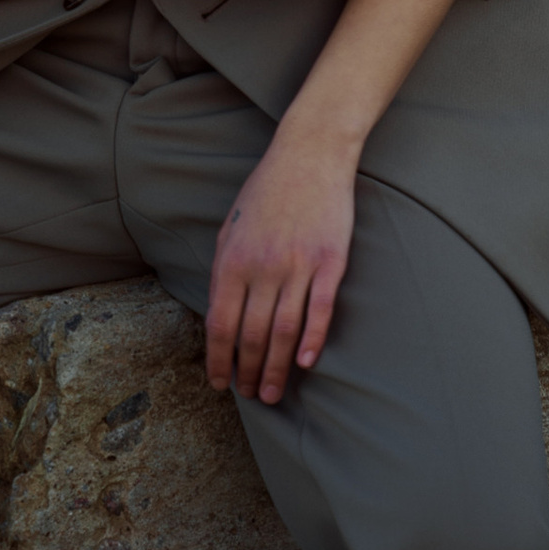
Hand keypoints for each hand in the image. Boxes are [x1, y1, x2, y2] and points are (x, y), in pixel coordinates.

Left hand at [206, 126, 354, 401]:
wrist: (310, 154)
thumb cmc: (266, 191)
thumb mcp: (230, 228)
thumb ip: (222, 272)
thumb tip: (217, 316)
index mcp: (233, 261)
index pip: (220, 325)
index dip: (218, 361)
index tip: (221, 384)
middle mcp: (263, 267)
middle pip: (252, 336)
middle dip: (250, 373)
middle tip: (254, 395)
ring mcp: (299, 264)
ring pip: (284, 330)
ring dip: (278, 368)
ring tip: (276, 392)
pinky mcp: (331, 260)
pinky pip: (320, 309)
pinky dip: (312, 339)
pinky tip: (307, 362)